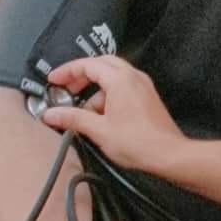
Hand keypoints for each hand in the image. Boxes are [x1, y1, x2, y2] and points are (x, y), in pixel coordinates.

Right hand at [43, 55, 184, 174]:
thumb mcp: (99, 130)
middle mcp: (133, 76)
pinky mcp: (147, 97)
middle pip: (101, 64)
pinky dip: (108, 96)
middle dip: (81, 75)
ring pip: (113, 77)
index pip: (88, 64)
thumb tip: (50, 114)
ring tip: (83, 113)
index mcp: (120, 79)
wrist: (169, 155)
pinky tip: (101, 117)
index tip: (53, 81)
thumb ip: (73, 118)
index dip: (67, 71)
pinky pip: (123, 88)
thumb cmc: (136, 142)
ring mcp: (142, 86)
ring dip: (95, 90)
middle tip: (66, 89)